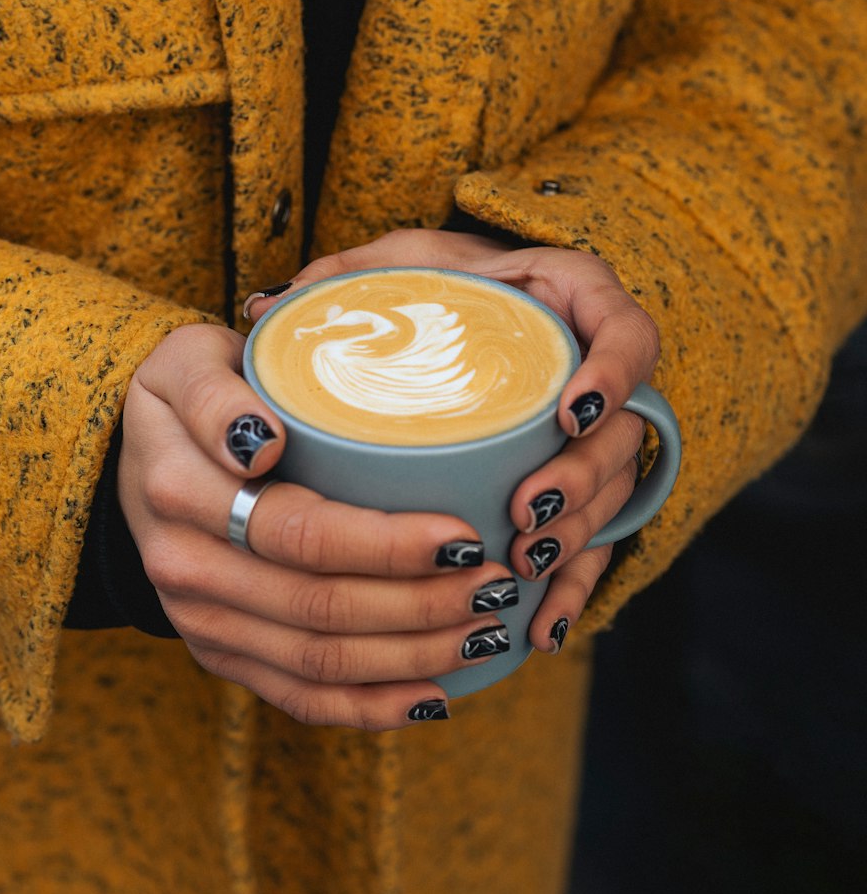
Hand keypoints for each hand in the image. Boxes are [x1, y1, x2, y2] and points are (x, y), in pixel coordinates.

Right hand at [117, 322, 519, 727]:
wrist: (130, 452)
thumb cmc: (183, 392)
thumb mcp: (186, 361)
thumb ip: (218, 396)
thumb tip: (263, 442)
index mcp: (181, 492)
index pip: (299, 531)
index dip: (387, 544)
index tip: (465, 534)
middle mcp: (186, 569)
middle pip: (320, 607)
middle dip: (422, 605)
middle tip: (498, 582)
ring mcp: (202, 623)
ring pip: (318, 661)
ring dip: (413, 656)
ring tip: (486, 633)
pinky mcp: (220, 655)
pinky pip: (297, 697)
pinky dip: (369, 708)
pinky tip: (433, 697)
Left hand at [246, 228, 660, 653]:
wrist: (462, 308)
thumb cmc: (430, 282)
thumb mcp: (393, 265)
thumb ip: (342, 278)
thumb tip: (263, 308)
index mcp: (570, 302)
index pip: (629, 332)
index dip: (614, 373)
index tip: (570, 410)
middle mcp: (594, 371)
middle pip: (623, 433)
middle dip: (584, 478)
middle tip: (528, 509)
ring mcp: (592, 436)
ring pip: (612, 495)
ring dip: (576, 536)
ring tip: (521, 561)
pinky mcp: (579, 488)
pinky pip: (593, 547)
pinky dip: (569, 590)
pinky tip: (539, 628)